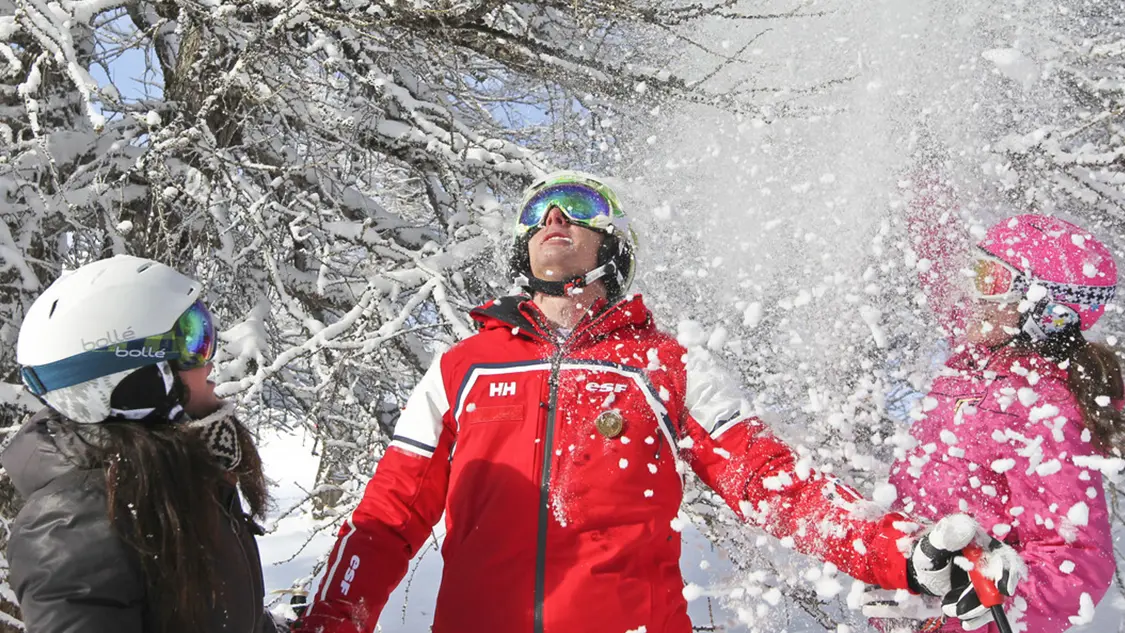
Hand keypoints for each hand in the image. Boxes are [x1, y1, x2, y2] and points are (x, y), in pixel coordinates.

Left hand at [907, 514, 1025, 629]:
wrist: (921, 570)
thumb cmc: (927, 552)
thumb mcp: (932, 543)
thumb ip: (947, 535)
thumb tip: (966, 524)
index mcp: (980, 541)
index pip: (1003, 556)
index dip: (1007, 572)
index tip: (1002, 588)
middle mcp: (988, 560)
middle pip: (1000, 582)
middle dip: (985, 599)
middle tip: (963, 609)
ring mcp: (986, 578)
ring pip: (992, 598)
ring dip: (975, 609)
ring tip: (951, 610)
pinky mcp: (981, 593)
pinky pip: (986, 608)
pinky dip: (977, 617)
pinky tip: (966, 622)